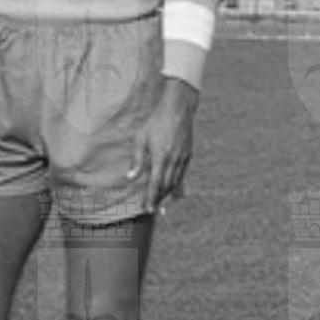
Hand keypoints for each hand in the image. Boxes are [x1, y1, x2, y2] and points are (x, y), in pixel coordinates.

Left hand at [130, 78, 198, 208]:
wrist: (177, 110)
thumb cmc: (155, 123)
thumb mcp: (140, 139)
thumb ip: (137, 160)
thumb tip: (130, 178)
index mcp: (160, 157)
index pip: (155, 184)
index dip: (151, 198)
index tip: (147, 209)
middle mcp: (173, 160)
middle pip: (166, 186)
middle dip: (159, 199)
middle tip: (152, 209)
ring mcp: (183, 158)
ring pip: (176, 182)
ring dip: (167, 194)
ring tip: (160, 201)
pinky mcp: (188, 155)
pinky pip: (182, 174)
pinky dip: (176, 184)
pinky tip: (171, 188)